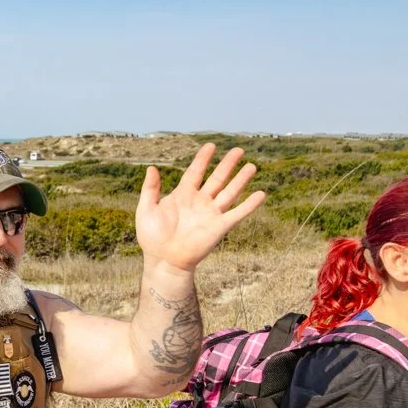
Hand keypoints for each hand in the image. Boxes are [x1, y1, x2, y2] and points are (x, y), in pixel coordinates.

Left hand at [135, 143, 264, 272]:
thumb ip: (150, 189)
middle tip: (239, 150)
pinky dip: (249, 205)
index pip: (195, 172)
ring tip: (252, 166)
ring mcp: (211, 214)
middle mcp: (200, 202)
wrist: (164, 261)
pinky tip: (261, 194)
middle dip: (228, 164)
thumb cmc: (152, 238)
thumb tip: (151, 168)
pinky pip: (237, 214)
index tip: (211, 145)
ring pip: (230, 192)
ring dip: (241, 180)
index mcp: (183, 195)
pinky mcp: (219, 227)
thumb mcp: (146, 210)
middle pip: (217, 178)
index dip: (203, 158)